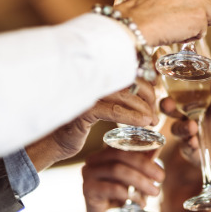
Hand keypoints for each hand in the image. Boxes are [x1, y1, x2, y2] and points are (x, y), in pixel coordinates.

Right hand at [25, 79, 157, 170]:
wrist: (54, 141)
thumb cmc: (81, 123)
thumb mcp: (102, 106)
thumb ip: (118, 96)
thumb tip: (151, 92)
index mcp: (97, 74)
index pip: (130, 70)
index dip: (148, 83)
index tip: (156, 99)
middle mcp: (92, 78)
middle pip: (131, 80)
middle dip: (148, 96)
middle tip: (155, 113)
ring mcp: (87, 93)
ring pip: (125, 95)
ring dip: (144, 109)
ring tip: (153, 121)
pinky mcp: (84, 110)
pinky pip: (114, 111)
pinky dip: (132, 116)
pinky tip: (144, 123)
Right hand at [81, 147, 163, 211]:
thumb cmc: (122, 196)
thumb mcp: (136, 177)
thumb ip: (144, 162)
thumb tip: (158, 146)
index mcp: (105, 152)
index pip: (124, 145)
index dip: (144, 152)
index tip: (160, 167)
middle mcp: (93, 160)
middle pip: (120, 155)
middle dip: (145, 166)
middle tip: (161, 178)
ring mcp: (88, 174)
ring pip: (117, 170)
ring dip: (140, 181)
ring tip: (154, 192)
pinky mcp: (88, 190)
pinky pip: (112, 188)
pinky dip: (130, 194)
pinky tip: (140, 202)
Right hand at [115, 0, 210, 46]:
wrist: (134, 23)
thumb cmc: (140, 11)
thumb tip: (185, 3)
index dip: (196, 2)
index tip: (184, 9)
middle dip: (202, 13)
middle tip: (182, 20)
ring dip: (199, 25)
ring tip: (178, 27)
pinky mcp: (200, 16)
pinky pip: (204, 31)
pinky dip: (193, 36)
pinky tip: (177, 33)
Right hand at [162, 75, 210, 200]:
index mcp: (199, 101)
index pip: (181, 92)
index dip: (173, 87)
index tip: (172, 83)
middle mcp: (191, 116)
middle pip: (171, 109)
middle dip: (166, 106)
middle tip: (168, 104)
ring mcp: (191, 134)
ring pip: (176, 129)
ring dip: (181, 127)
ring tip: (192, 126)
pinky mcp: (194, 151)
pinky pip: (186, 147)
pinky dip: (188, 144)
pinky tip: (194, 142)